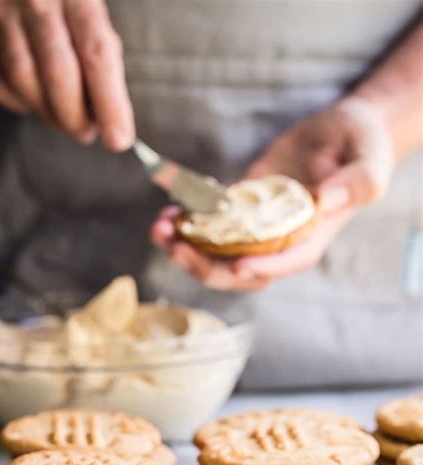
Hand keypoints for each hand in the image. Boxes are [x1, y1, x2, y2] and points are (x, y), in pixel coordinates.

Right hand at [0, 0, 133, 149]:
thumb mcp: (83, 5)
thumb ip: (99, 52)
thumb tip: (111, 115)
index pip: (96, 52)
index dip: (110, 102)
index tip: (119, 139)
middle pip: (58, 73)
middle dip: (76, 116)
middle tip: (86, 132)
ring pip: (24, 83)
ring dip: (50, 115)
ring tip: (64, 120)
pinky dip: (20, 104)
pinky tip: (33, 100)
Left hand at [150, 97, 393, 290]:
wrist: (342, 130)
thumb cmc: (362, 143)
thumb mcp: (370, 159)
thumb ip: (358, 182)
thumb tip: (323, 200)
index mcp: (312, 236)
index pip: (286, 262)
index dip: (261, 268)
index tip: (237, 266)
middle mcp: (281, 239)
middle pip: (239, 269)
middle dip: (204, 263)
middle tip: (174, 244)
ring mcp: (257, 226)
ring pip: (216, 252)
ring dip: (185, 247)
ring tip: (159, 228)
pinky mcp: (240, 208)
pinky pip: (209, 224)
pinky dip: (187, 221)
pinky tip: (168, 210)